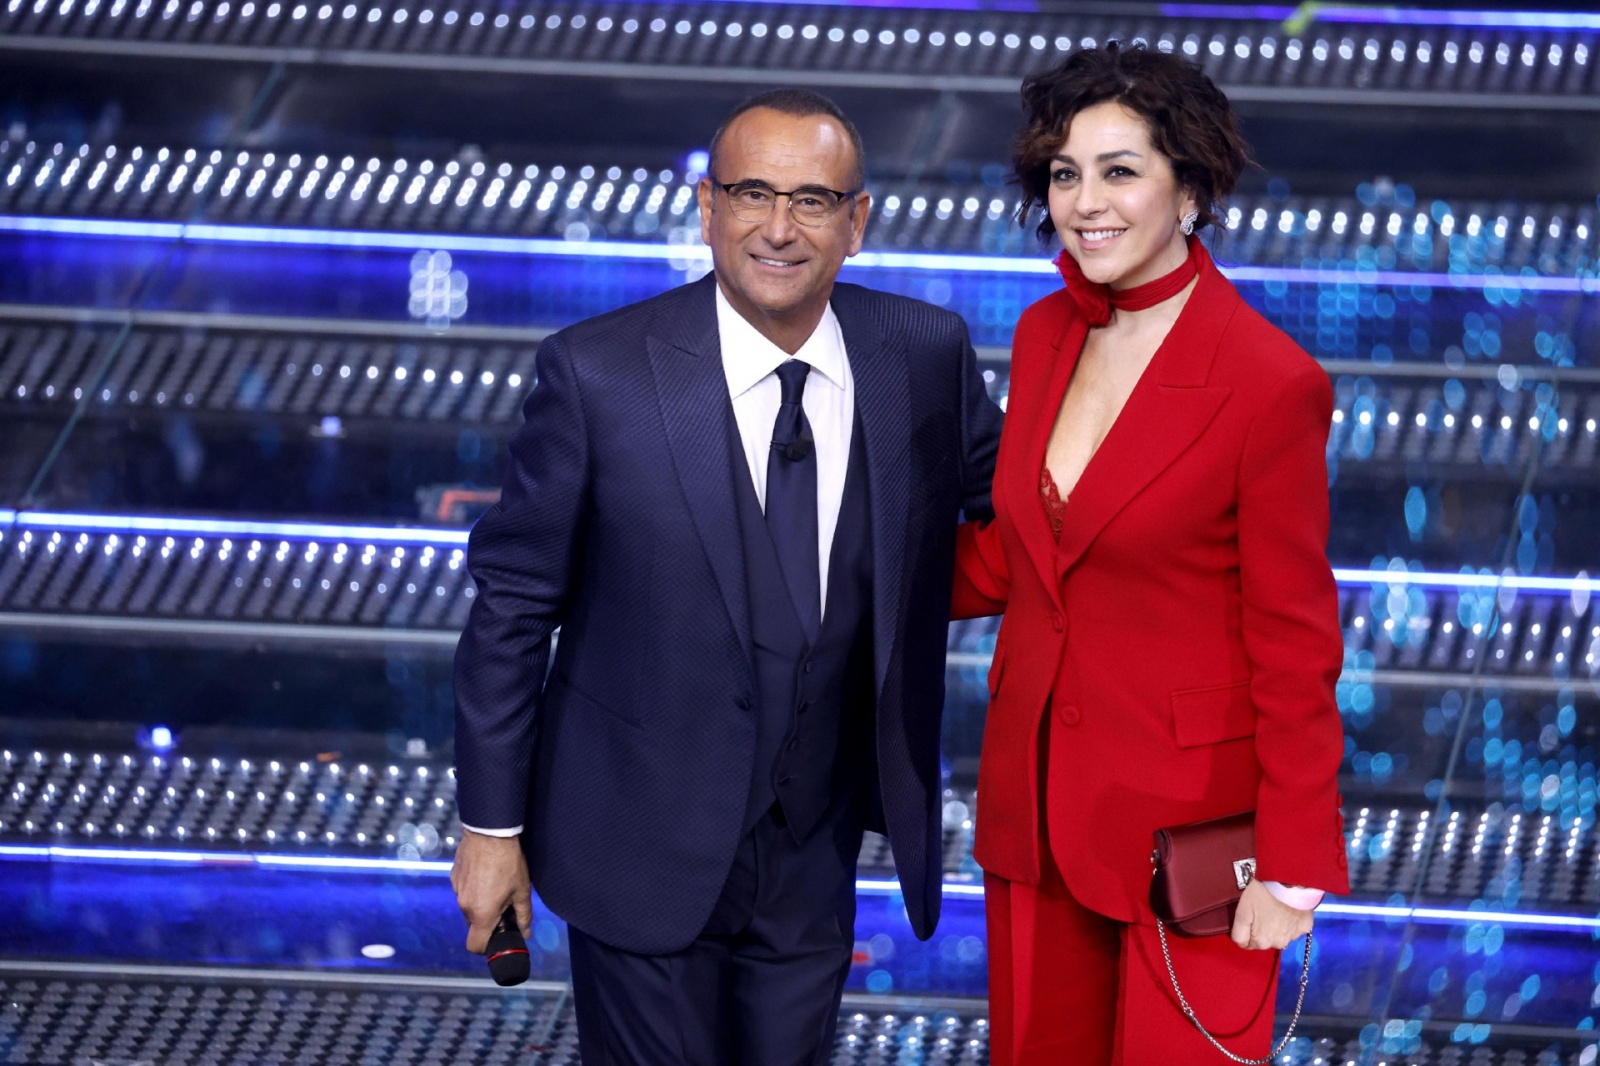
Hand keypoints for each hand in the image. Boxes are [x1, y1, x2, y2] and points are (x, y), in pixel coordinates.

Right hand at [451, 830, 531, 953]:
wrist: (490, 832)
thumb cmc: (509, 863)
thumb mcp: (521, 891)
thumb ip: (523, 916)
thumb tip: (525, 934)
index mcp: (482, 914)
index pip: (475, 946)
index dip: (486, 947)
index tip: (498, 935)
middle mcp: (465, 906)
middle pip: (474, 925)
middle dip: (487, 921)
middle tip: (504, 905)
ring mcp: (457, 891)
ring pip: (468, 907)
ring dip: (480, 903)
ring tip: (495, 884)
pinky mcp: (453, 877)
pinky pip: (463, 891)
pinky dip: (473, 889)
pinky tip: (485, 873)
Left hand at [1230, 878, 1312, 950]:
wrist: (1287, 883)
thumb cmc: (1261, 895)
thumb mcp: (1241, 912)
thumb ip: (1239, 933)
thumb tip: (1242, 944)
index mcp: (1261, 942)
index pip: (1249, 944)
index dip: (1248, 931)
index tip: (1250, 918)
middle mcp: (1278, 944)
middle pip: (1265, 941)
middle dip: (1262, 930)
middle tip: (1263, 912)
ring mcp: (1293, 937)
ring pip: (1281, 936)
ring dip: (1277, 928)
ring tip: (1276, 910)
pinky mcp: (1305, 928)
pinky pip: (1295, 929)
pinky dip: (1291, 923)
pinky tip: (1289, 910)